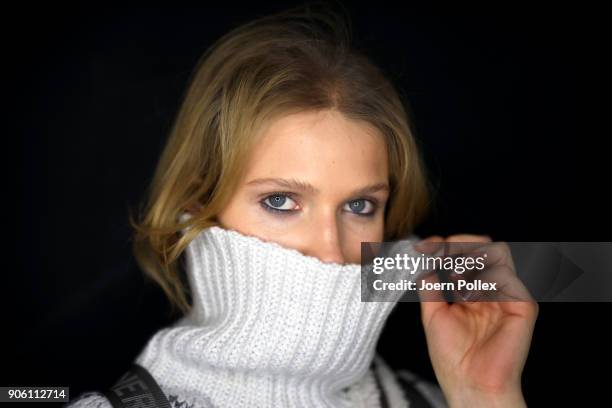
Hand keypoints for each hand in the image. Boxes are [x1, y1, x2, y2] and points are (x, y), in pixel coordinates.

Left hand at [415, 234, 538, 407]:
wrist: (469, 385)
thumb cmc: (453, 358)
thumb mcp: (433, 314)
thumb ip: (430, 285)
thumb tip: (423, 262)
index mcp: (473, 293)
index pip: (465, 256)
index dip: (446, 246)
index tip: (425, 247)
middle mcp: (492, 291)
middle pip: (483, 248)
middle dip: (457, 243)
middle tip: (436, 250)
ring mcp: (509, 297)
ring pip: (498, 253)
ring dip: (469, 255)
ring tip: (450, 272)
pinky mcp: (523, 306)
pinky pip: (507, 276)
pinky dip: (483, 276)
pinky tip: (466, 293)